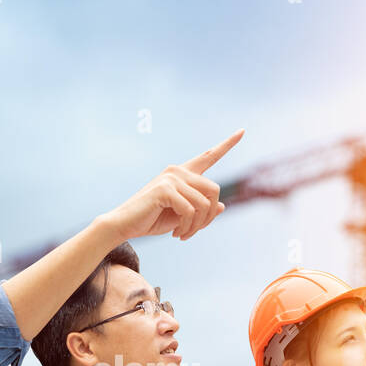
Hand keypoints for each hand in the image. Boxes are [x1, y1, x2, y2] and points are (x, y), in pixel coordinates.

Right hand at [101, 129, 243, 241]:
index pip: (208, 156)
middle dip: (209, 216)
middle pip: (214, 189)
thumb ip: (200, 210)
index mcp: (182, 173)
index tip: (242, 131)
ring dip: (198, 225)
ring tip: (184, 235)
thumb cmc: (151, 220)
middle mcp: (178, 171)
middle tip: (195, 231)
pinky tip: (177, 234)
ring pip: (204, 203)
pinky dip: (188, 227)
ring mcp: (171, 178)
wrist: (124, 225)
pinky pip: (190, 211)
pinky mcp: (165, 189)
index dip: (227, 144)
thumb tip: (221, 206)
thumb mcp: (181, 217)